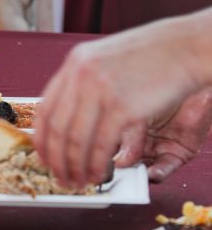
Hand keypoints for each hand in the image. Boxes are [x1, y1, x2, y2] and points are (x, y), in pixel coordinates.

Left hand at [33, 11, 211, 187]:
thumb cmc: (154, 55)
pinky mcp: (122, 107)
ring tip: (78, 182)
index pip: (45, 108)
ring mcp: (100, 90)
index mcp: (76, 63)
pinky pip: (99, 145)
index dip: (42, 139)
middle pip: (56, 128)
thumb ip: (87, 81)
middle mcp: (82, 75)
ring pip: (75, 140)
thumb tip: (71, 112)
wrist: (186, 47)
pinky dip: (95, 166)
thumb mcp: (108, 58)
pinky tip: (97, 175)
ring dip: (74, 167)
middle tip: (60, 177)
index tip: (45, 157)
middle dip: (55, 160)